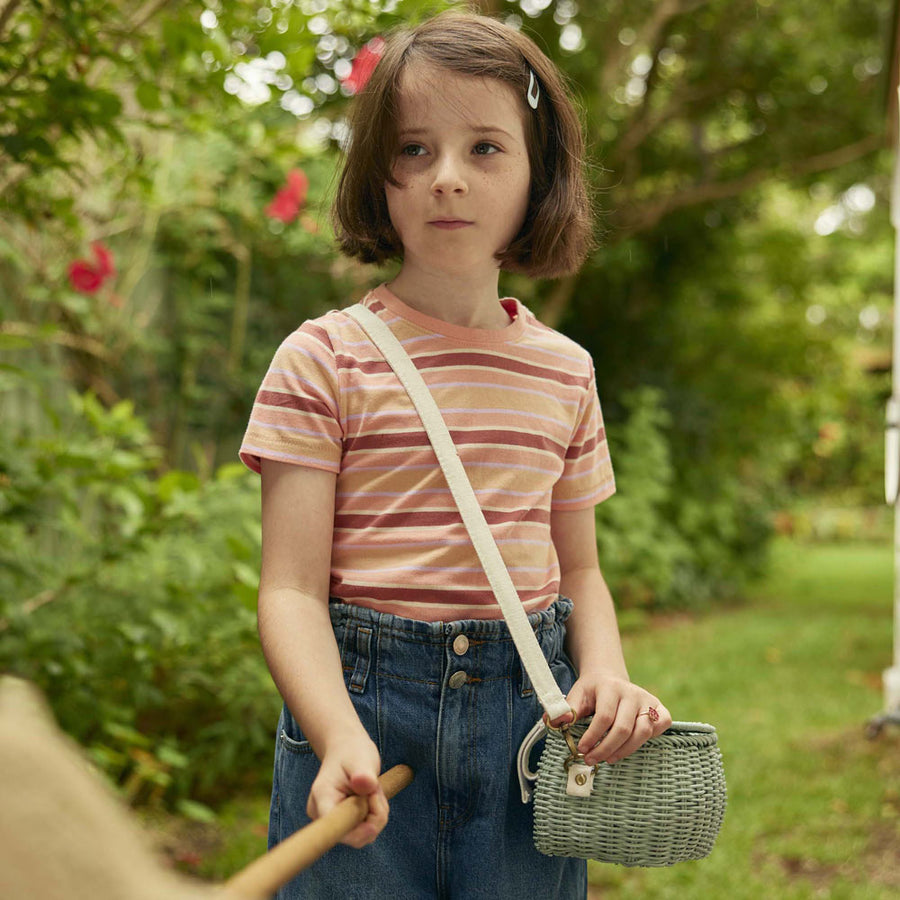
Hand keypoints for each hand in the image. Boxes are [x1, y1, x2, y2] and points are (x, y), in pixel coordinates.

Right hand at [307, 738, 388, 847]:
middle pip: (353, 836)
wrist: (346, 750)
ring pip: (362, 834)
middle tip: (375, 790)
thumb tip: (366, 784)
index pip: (334, 828)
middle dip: (373, 816)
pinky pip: (363, 830)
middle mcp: (320, 813)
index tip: (373, 824)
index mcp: (322, 796)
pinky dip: (373, 815)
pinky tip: (370, 797)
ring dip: (375, 814)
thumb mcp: (361, 759)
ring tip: (372, 790)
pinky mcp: (340, 824)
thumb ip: (365, 774)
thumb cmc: (352, 752)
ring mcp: (330, 821)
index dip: (356, 833)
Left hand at [556, 674, 671, 766]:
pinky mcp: (659, 708)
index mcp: (610, 687)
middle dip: (606, 748)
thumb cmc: (591, 691)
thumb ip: (565, 710)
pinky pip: (659, 728)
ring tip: (608, 758)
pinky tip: (629, 746)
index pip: (604, 717)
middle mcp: (632, 692)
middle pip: (623, 728)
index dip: (593, 736)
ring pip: (642, 732)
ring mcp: (647, 700)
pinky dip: (646, 741)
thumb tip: (553, 722)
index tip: (581, 749)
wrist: (608, 678)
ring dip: (623, 750)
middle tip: (591, 759)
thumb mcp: (576, 696)